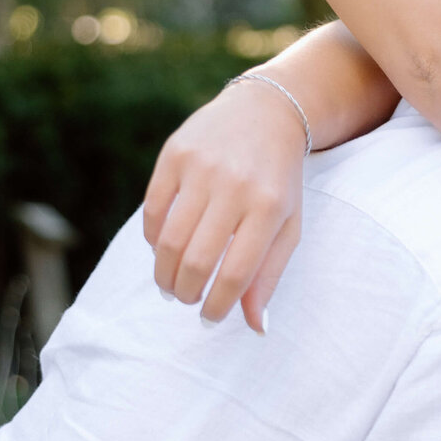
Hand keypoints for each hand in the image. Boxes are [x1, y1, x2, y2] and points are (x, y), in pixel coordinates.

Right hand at [144, 80, 306, 330]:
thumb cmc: (279, 181)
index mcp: (269, 209)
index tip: (210, 318)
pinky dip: (152, 239)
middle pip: (196, 260)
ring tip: (169, 285)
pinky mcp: (175, 153)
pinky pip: (153, 209)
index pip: (235, 274)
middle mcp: (234, 187)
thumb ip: (269, 275)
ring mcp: (202, 168)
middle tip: (186, 299)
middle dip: (186, 292)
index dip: (218, 305)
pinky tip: (161, 250)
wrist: (267, 113)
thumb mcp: (288, 225)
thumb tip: (256, 327)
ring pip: (168, 239)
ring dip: (163, 273)